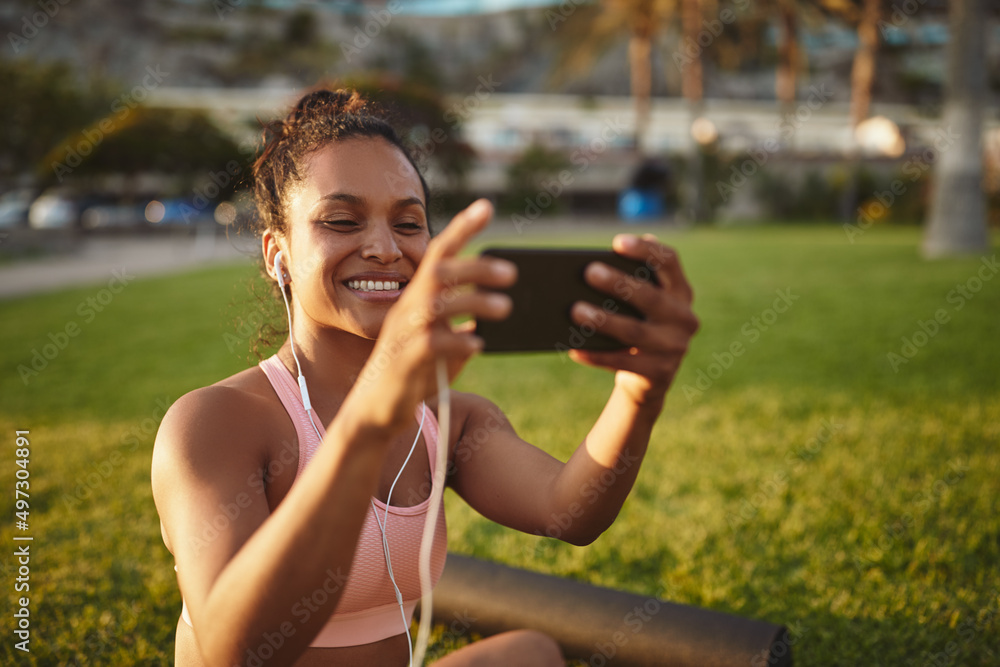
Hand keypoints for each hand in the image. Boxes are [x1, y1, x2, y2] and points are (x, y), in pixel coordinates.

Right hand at [355, 199, 516, 428]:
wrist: (377, 410)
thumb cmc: (410, 374)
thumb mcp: (439, 344)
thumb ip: (459, 330)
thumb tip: (488, 320)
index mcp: (417, 299)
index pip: (438, 254)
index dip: (461, 228)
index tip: (486, 207)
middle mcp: (408, 309)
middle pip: (439, 274)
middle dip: (476, 268)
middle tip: (512, 273)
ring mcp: (405, 334)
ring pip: (438, 305)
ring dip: (474, 302)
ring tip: (505, 307)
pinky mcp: (406, 361)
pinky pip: (433, 344)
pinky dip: (458, 342)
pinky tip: (478, 346)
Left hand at [568, 234, 698, 406]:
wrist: (648, 376)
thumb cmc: (637, 325)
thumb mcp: (641, 304)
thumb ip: (631, 280)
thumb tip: (591, 268)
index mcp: (681, 291)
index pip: (669, 262)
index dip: (645, 251)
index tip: (617, 242)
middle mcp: (684, 318)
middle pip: (651, 297)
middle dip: (620, 284)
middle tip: (589, 272)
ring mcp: (675, 347)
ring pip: (635, 332)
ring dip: (603, 320)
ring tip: (574, 311)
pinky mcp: (660, 374)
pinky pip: (622, 363)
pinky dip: (596, 355)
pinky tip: (574, 348)